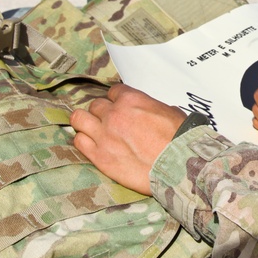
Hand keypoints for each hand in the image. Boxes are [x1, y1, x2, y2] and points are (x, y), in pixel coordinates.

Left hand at [70, 84, 186, 194]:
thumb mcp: (168, 111)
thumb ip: (150, 107)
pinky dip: (83, 141)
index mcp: (131, 99)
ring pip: (79, 119)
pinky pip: (79, 142)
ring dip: (85, 123)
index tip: (119, 108)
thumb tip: (150, 112)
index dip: (116, 101)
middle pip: (95, 105)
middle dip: (101, 112)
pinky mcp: (99, 156)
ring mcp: (104, 135)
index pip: (113, 92)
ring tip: (92, 131)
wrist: (178, 165)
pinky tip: (91, 145)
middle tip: (108, 123)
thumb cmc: (178, 139)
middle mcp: (114, 114)